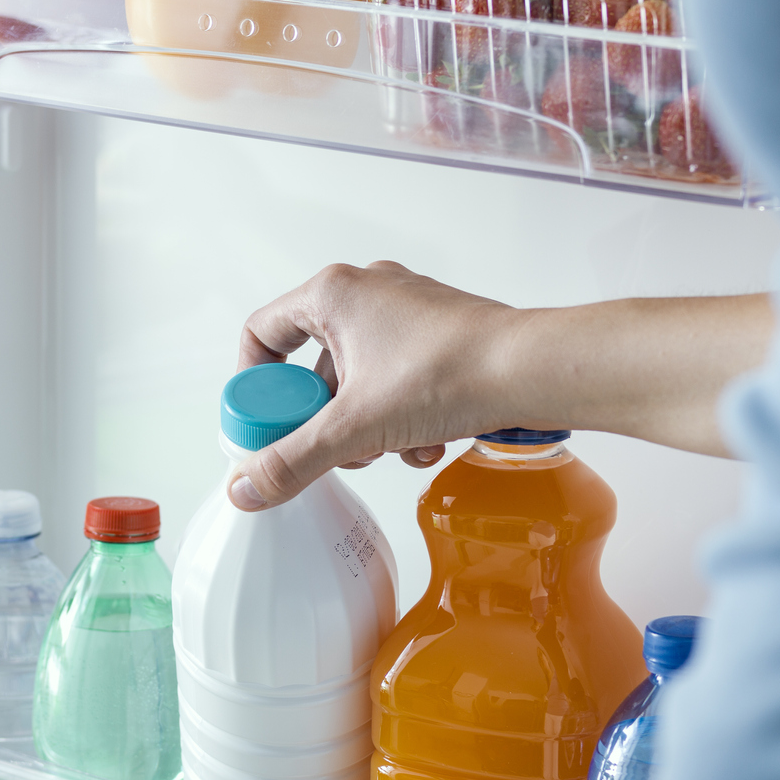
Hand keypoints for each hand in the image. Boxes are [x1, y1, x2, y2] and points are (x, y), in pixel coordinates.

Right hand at [229, 261, 522, 510]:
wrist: (531, 370)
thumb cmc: (451, 372)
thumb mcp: (356, 427)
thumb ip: (295, 459)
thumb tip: (248, 487)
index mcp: (333, 294)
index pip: (263, 331)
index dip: (255, 384)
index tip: (267, 424)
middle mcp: (368, 292)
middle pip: (314, 367)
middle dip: (326, 420)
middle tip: (337, 450)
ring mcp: (406, 310)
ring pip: (359, 379)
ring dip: (368, 426)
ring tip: (391, 449)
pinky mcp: (437, 333)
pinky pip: (396, 378)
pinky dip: (402, 416)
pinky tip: (424, 445)